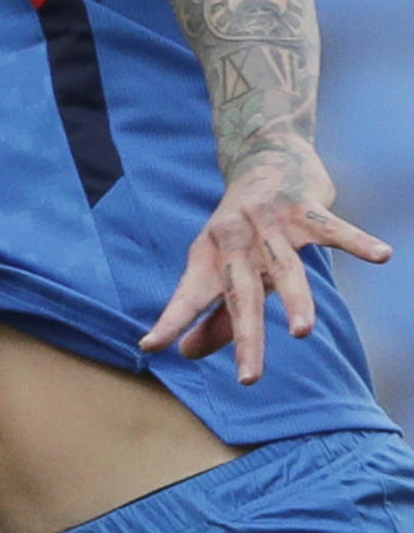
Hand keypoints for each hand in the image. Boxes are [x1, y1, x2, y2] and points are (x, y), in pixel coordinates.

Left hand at [141, 139, 391, 384]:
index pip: (190, 293)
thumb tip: (185, 354)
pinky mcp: (303, 206)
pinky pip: (331, 226)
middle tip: (249, 378)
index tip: (151, 346)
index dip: (172, 319)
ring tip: (303, 332)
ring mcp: (269, 223)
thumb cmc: (242, 228)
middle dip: (245, 335)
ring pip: (285, 266)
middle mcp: (234, 240)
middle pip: (241, 293)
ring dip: (295, 299)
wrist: (262, 154)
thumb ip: (211, 314)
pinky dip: (356, 241)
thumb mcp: (222, 266)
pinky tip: (382, 256)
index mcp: (210, 256)